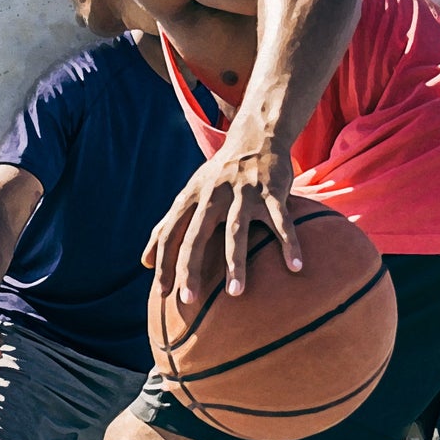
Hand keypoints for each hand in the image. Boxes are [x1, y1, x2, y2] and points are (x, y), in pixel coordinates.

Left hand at [142, 142, 298, 302]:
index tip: (163, 293)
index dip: (164, 262)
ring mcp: (244, 193)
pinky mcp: (272, 191)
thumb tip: (144, 262)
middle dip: (190, 267)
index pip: (171, 233)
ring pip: (236, 231)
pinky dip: (290, 243)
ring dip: (235, 262)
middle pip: (197, 235)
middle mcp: (214, 195)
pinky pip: (281, 220)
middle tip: (188, 300)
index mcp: (191, 198)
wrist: (255, 139)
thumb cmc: (218, 177)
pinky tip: (295, 266)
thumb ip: (167, 227)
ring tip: (235, 293)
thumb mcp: (190, 196)